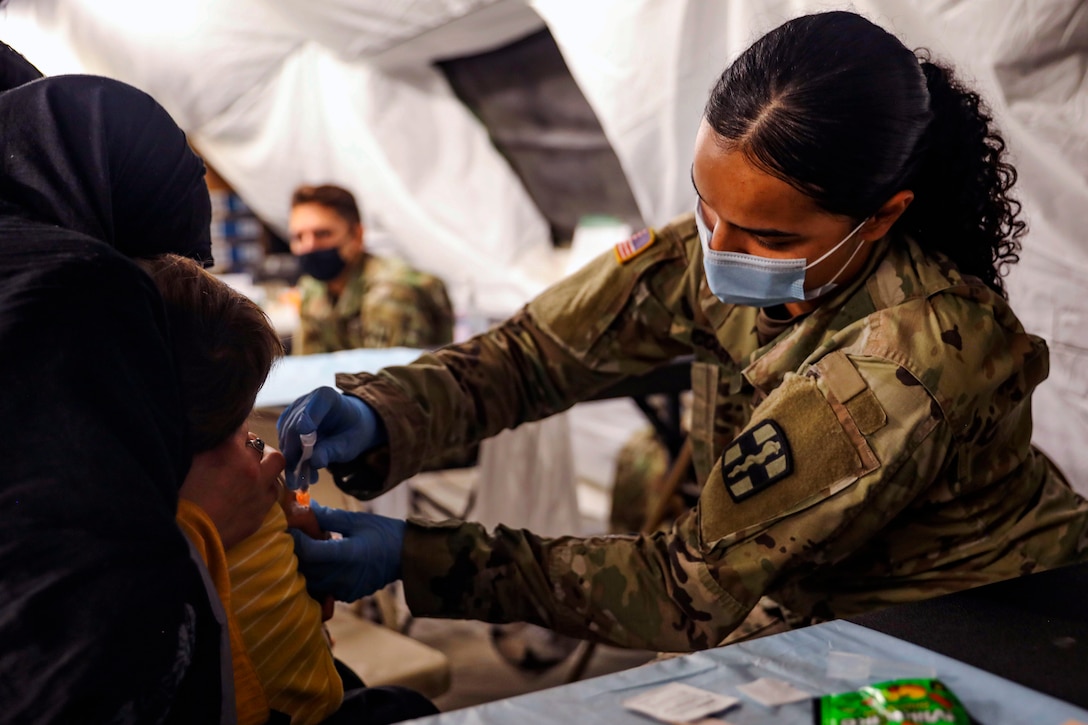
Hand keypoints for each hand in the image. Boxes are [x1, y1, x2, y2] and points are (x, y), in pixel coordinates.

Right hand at [181, 428, 284, 548]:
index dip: (234, 429)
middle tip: (242, 451)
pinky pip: (273, 491)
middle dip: (253, 444)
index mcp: (228, 451)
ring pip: (276, 464)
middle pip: (262, 444)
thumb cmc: (178, 498)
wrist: (187, 538)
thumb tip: (211, 437)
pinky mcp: (262, 510)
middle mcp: (250, 466)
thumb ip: (205, 446)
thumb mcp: (187, 462)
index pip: (240, 426)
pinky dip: (266, 487)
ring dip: (266, 463)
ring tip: (255, 469)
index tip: (229, 434)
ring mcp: (260, 489)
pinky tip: (255, 491)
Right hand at [277, 387, 384, 489]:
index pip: (310, 409)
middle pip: (293, 427)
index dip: (305, 424)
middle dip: (295, 454)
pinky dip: (292, 460)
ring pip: (286, 437)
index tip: (304, 443)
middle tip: (298, 479)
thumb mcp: (350, 443)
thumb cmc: (354, 430)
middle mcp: (305, 401)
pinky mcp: (287, 425)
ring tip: (300, 483)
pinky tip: (301, 476)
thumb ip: (332, 451)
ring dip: (292, 461)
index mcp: (325, 396)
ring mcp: (294, 412)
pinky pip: (285, 443)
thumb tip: (313, 462)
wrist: (351, 424)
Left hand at [289, 502, 405, 601]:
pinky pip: (323, 588)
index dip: (296, 540)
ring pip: (312, 581)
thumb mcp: (356, 520)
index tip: (289, 528)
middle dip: (296, 554)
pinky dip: (317, 576)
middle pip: (306, 569)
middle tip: (293, 538)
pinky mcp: (348, 595)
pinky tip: (321, 563)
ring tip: (306, 551)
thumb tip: (304, 507)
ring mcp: (345, 589)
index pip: (310, 552)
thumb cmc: (384, 533)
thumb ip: (328, 517)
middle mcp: (344, 576)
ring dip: (305, 567)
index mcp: (347, 554)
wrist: (407, 556)